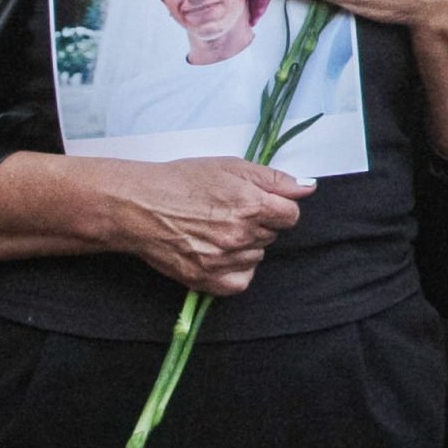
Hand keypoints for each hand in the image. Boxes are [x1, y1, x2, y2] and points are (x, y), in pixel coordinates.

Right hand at [104, 157, 311, 294]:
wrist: (138, 206)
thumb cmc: (183, 181)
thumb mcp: (232, 167)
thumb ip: (275, 179)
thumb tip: (309, 187)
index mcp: (251, 205)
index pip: (291, 215)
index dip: (277, 207)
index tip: (259, 203)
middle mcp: (240, 235)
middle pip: (273, 235)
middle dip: (259, 223)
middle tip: (228, 212)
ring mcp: (223, 260)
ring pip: (256, 256)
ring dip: (246, 245)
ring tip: (216, 230)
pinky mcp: (206, 280)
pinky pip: (241, 281)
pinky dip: (235, 270)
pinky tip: (218, 253)